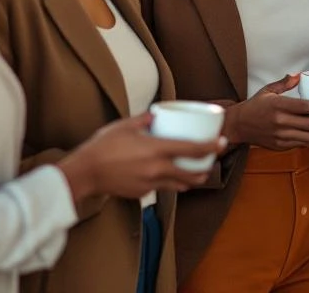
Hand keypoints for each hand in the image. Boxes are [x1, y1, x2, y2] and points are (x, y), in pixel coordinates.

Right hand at [59, 113, 225, 203]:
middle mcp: (157, 169)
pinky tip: (162, 176)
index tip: (222, 143)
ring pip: (178, 185)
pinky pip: (159, 188)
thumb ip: (144, 120)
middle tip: (210, 163)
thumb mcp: (125, 125)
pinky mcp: (141, 193)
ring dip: (188, 179)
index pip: (192, 149)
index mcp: (156, 149)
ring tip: (193, 173)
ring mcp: (150, 184)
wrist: (85, 172)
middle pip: (191, 173)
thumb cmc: (103, 146)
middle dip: (204, 169)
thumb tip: (155, 115)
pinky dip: (165, 182)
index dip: (211, 147)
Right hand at [224, 74, 308, 150]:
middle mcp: (281, 123)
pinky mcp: (282, 146)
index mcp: (278, 106)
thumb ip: (285, 83)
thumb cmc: (255, 105)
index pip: (306, 107)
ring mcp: (282, 137)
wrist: (238, 126)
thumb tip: (301, 75)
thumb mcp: (268, 90)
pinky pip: (304, 144)